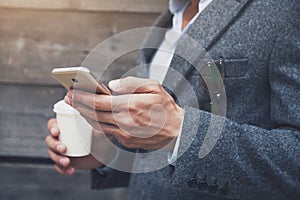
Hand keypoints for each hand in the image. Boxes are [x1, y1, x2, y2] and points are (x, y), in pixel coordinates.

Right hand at [45, 118, 102, 175]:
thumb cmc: (101, 137)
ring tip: (67, 162)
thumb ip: (99, 127)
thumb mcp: (101, 131)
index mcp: (66, 126)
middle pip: (49, 140)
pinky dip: (63, 170)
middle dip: (54, 145)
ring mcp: (62, 151)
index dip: (52, 128)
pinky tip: (71, 170)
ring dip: (57, 159)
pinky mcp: (66, 162)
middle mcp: (61, 138)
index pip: (53, 124)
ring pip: (52, 154)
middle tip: (64, 149)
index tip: (57, 133)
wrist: (105, 153)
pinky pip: (59, 167)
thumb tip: (97, 124)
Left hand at [66, 77, 183, 149]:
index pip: (98, 102)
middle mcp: (125, 122)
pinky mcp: (126, 141)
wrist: (177, 131)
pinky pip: (107, 132)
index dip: (82, 97)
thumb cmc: (166, 107)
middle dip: (78, 105)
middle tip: (68, 98)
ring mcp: (125, 134)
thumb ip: (131, 83)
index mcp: (130, 106)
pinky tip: (92, 117)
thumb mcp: (153, 87)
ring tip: (76, 106)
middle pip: (94, 114)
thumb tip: (111, 85)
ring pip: (98, 124)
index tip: (71, 91)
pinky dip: (96, 123)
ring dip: (84, 115)